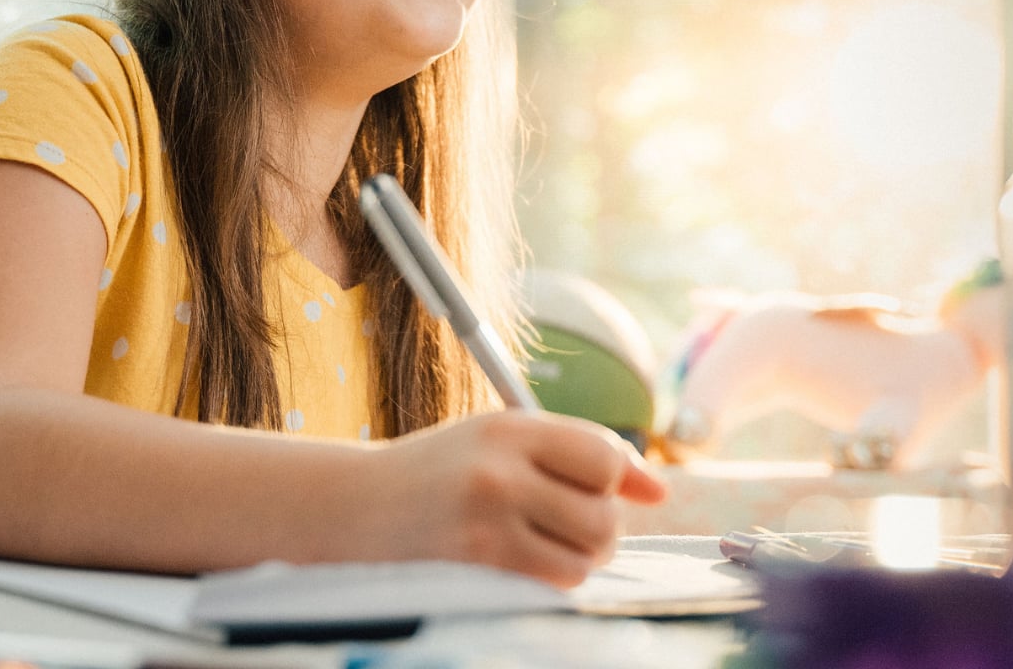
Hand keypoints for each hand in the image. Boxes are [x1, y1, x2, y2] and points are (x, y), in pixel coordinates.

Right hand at [362, 410, 667, 587]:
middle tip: (563, 525)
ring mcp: (486, 522)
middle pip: (604, 514)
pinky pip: (554, 584)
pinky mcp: (475, 566)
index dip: (611, 482)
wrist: (352, 507)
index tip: (587, 491)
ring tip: (541, 545)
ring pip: (586, 556)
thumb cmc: (440, 474)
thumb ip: (579, 454)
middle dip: (598, 528)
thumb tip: (660, 492)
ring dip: (578, 559)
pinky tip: (520, 564)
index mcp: (508, 428)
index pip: (605, 457)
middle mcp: (498, 470)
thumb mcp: (500, 442)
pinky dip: (551, 580)